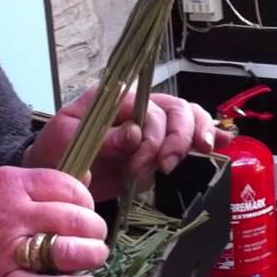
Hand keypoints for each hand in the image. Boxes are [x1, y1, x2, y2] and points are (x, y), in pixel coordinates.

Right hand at [0, 167, 109, 276]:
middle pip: (73, 218)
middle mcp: (9, 213)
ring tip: (94, 258)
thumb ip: (32, 184)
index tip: (87, 211)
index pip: (65, 185)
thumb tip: (83, 180)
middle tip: (97, 238)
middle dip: (95, 230)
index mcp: (6, 183)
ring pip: (68, 250)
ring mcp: (6, 249)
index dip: (85, 201)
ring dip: (91, 256)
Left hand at [25, 89, 230, 199]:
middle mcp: (138, 108)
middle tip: (162, 167)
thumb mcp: (68, 139)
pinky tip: (224, 144)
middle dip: (175, 140)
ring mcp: (151, 128)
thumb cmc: (54, 153)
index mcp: (116, 99)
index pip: (151, 107)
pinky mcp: (157, 149)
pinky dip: (209, 136)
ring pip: (188, 118)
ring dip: (189, 141)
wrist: (53, 177)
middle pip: (176, 110)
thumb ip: (101, 136)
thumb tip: (133, 133)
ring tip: (173, 164)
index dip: (155, 134)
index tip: (140, 163)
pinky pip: (189, 137)